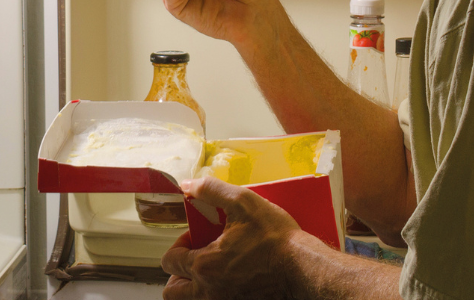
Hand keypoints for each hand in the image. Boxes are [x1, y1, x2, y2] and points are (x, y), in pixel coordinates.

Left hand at [161, 178, 315, 299]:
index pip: (170, 260)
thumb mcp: (242, 202)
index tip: (196, 236)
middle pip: (173, 292)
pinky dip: (214, 293)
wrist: (303, 267)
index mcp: (204, 265)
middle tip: (194, 260)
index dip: (179, 244)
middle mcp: (209, 291)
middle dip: (178, 274)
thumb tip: (186, 185)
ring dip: (192, 287)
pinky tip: (231, 278)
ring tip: (209, 271)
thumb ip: (210, 190)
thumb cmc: (276, 238)